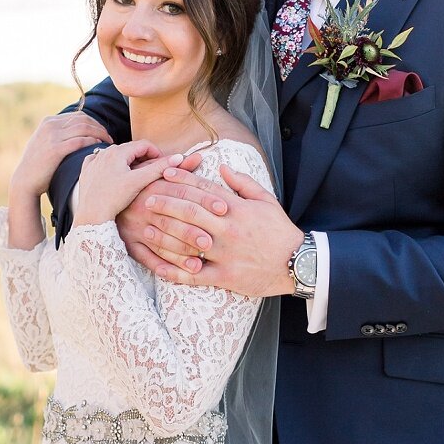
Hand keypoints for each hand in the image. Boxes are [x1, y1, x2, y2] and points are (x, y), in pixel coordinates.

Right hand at [9, 112, 113, 200]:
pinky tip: (99, 148)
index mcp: (48, 121)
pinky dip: (93, 142)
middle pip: (83, 120)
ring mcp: (52, 136)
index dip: (94, 122)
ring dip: (100, 134)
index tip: (103, 132)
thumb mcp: (44, 142)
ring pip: (84, 128)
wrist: (25, 180)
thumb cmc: (38, 165)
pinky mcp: (55, 149)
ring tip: (108, 143)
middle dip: (100, 127)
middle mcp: (50, 125)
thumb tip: (77, 132)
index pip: (78, 115)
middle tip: (109, 137)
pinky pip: (80, 141)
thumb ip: (58, 134)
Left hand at [74, 141, 183, 227]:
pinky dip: (111, 167)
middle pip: (130, 150)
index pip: (144, 145)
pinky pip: (101, 163)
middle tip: (151, 173)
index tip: (163, 166)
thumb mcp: (139, 182)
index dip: (157, 153)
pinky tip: (116, 178)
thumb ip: (159, 168)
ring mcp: (93, 162)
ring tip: (135, 178)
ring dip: (128, 163)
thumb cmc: (114, 199)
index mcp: (118, 152)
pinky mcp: (87, 172)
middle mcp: (104, 152)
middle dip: (143, 159)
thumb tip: (179, 157)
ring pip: (116, 157)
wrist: (91, 216)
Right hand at [116, 151, 215, 272]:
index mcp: (152, 187)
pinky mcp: (128, 243)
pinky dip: (164, 267)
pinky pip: (146, 258)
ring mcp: (134, 227)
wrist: (102, 198)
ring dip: (179, 254)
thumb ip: (179, 169)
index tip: (224, 208)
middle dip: (192, 232)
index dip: (204, 199)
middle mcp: (142, 208)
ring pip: (159, 242)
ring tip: (200, 263)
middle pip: (171, 220)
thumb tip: (199, 156)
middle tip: (212, 241)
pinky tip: (181, 274)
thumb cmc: (137, 186)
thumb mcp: (153, 174)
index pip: (182, 193)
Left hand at [140, 162, 303, 295]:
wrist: (297, 263)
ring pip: (188, 242)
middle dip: (166, 204)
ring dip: (164, 235)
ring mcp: (225, 253)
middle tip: (146, 200)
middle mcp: (228, 229)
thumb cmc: (280, 230)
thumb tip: (222, 166)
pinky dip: (175, 272)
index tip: (164, 173)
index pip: (204, 190)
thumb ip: (243, 183)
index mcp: (237, 209)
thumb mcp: (266, 200)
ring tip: (146, 229)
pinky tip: (158, 268)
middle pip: (190, 212)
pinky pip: (195, 275)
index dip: (182, 180)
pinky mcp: (225, 276)